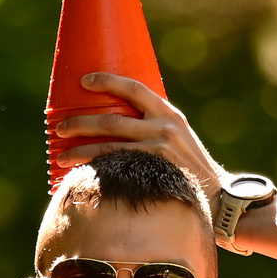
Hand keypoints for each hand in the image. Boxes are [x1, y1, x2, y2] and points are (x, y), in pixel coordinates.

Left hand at [51, 72, 226, 198]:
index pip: (133, 87)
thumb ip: (153, 125)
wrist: (217, 196)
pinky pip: (116, 169)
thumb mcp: (178, 136)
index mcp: (169, 113)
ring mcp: (158, 151)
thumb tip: (116, 121)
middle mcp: (164, 128)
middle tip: (59, 127)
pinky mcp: (153, 174)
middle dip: (80, 123)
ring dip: (80, 151)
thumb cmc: (190, 165)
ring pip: (108, 147)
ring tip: (60, 156)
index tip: (84, 81)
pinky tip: (79, 174)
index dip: (106, 81)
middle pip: (111, 119)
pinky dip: (95, 170)